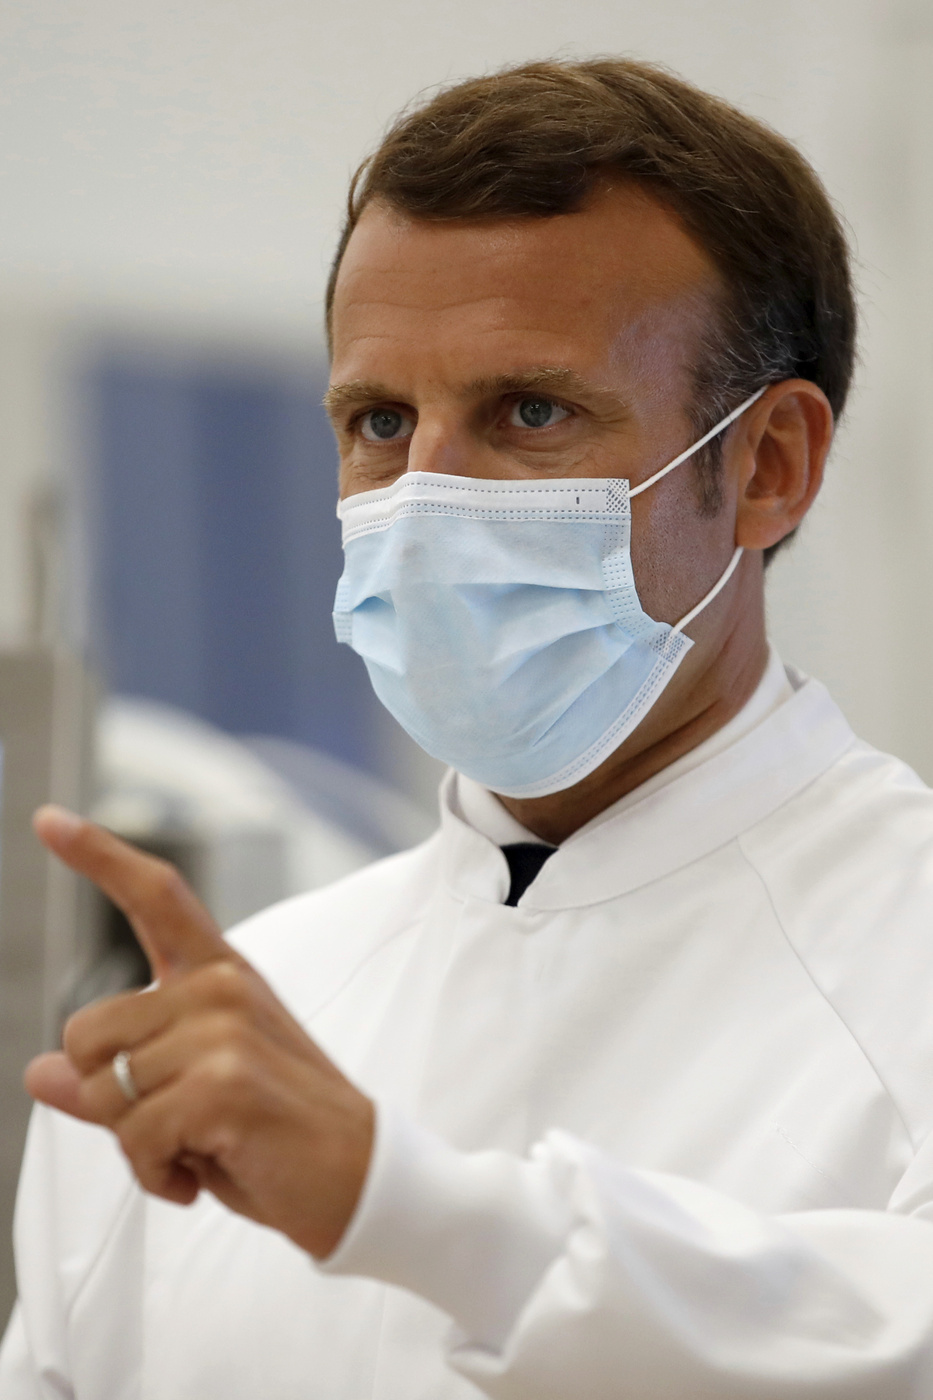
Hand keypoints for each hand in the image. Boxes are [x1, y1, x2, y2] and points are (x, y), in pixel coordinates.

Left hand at [24, 806, 373, 1258]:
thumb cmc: (278, 1134)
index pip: (155, 897)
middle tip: (181, 1121)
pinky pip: (134, 1138)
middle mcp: (221, 988)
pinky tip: (203, 1172)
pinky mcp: (225, 1082)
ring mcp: (225, 1029)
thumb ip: (118, 1077)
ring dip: (140, 1142)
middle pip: (87, 1031)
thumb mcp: (192, 1097)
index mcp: (219, 975)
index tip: (49, 819)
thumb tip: (40, 1072)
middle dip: (110, 1095)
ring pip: (103, 1091)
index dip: (98, 855)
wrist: (360, 1177)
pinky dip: (157, 1174)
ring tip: (203, 1145)